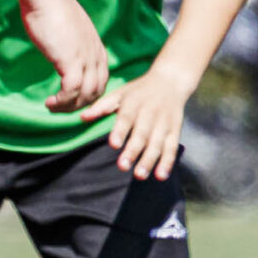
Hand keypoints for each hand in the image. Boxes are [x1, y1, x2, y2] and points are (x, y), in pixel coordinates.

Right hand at [22, 0, 109, 113]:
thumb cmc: (52, 8)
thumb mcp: (68, 29)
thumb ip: (71, 41)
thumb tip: (61, 43)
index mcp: (97, 49)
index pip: (101, 80)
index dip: (87, 94)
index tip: (70, 99)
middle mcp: (95, 56)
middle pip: (97, 91)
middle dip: (79, 104)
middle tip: (60, 107)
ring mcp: (85, 59)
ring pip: (86, 94)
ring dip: (69, 107)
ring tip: (52, 107)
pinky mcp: (70, 61)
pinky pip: (72, 91)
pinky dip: (62, 101)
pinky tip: (49, 101)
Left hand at [79, 62, 196, 179]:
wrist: (171, 81)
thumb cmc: (138, 91)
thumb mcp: (119, 93)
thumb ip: (101, 106)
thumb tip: (82, 117)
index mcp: (134, 104)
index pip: (127, 118)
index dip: (120, 131)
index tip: (113, 145)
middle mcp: (151, 113)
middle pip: (142, 134)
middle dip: (133, 151)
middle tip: (122, 166)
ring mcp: (164, 123)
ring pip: (157, 143)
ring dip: (149, 160)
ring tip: (139, 175)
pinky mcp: (175, 130)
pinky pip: (172, 147)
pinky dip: (168, 162)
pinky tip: (161, 176)